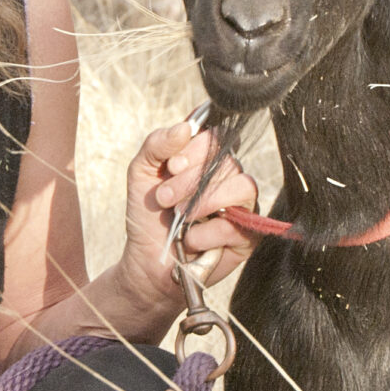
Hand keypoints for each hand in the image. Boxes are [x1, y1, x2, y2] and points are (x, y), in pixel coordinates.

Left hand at [122, 119, 260, 301]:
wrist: (147, 263)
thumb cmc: (147, 217)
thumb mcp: (141, 174)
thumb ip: (156, 144)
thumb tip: (185, 127)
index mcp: (206, 159)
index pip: (216, 137)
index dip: (195, 149)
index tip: (170, 167)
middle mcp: (228, 178)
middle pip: (227, 162)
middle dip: (190, 181)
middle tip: (164, 199)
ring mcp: (242, 206)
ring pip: (243, 186)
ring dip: (204, 202)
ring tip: (180, 218)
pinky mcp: (248, 235)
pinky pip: (240, 223)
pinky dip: (208, 232)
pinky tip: (191, 240)